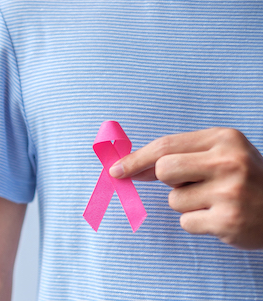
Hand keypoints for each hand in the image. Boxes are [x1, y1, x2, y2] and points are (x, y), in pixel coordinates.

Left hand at [109, 128, 262, 249]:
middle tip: (191, 183)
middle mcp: (228, 162)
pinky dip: (196, 221)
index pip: (166, 145)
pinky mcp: (228, 221)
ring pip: (174, 200)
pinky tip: (220, 216)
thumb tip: (132, 168)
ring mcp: (230, 192)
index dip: (136, 158)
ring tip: (215, 200)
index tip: (116, 169)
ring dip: (187, 203)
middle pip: (164, 170)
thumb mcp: (218, 154)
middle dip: (168, 180)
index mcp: (224, 138)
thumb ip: (179, 156)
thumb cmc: (244, 178)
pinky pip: (186, 221)